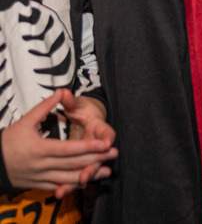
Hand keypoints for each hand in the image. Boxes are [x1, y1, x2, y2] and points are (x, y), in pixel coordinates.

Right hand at [1, 90, 117, 196]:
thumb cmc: (8, 140)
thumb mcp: (25, 121)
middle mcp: (41, 165)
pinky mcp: (38, 184)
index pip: (68, 149)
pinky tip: (87, 181)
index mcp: (39, 149)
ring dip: (89, 175)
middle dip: (95, 159)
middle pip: (72, 164)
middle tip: (114, 154)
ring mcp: (39, 177)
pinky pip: (58, 185)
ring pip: (68, 178)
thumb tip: (61, 91)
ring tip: (107, 170)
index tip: (104, 144)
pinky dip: (74, 184)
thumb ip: (45, 107)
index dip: (87, 146)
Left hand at [62, 94, 115, 195]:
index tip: (106, 144)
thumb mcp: (77, 105)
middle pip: (98, 158)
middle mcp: (98, 145)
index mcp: (99, 128)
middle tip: (84, 176)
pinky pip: (76, 176)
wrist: (88, 119)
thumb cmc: (83, 110)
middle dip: (92, 168)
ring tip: (65, 190)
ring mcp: (91, 156)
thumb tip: (63, 92)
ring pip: (87, 170)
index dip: (107, 139)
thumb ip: (70, 101)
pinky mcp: (83, 164)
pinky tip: (59, 192)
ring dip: (77, 181)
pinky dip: (69, 184)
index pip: (107, 134)